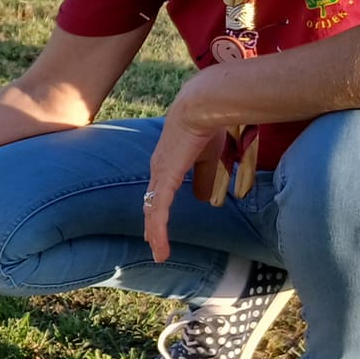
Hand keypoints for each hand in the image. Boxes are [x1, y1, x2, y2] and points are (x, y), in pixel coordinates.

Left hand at [144, 102, 221, 264]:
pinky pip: (158, 210)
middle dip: (152, 226)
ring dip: (155, 233)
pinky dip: (158, 230)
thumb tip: (202, 198)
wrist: (203, 106)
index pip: (159, 192)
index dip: (158, 210)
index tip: (158, 226)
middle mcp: (159, 169)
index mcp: (168, 163)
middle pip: (151, 204)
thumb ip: (203, 177)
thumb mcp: (208, 157)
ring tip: (159, 252)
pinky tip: (159, 245)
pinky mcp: (165, 178)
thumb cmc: (207, 124)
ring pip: (153, 211)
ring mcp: (159, 174)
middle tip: (153, 244)